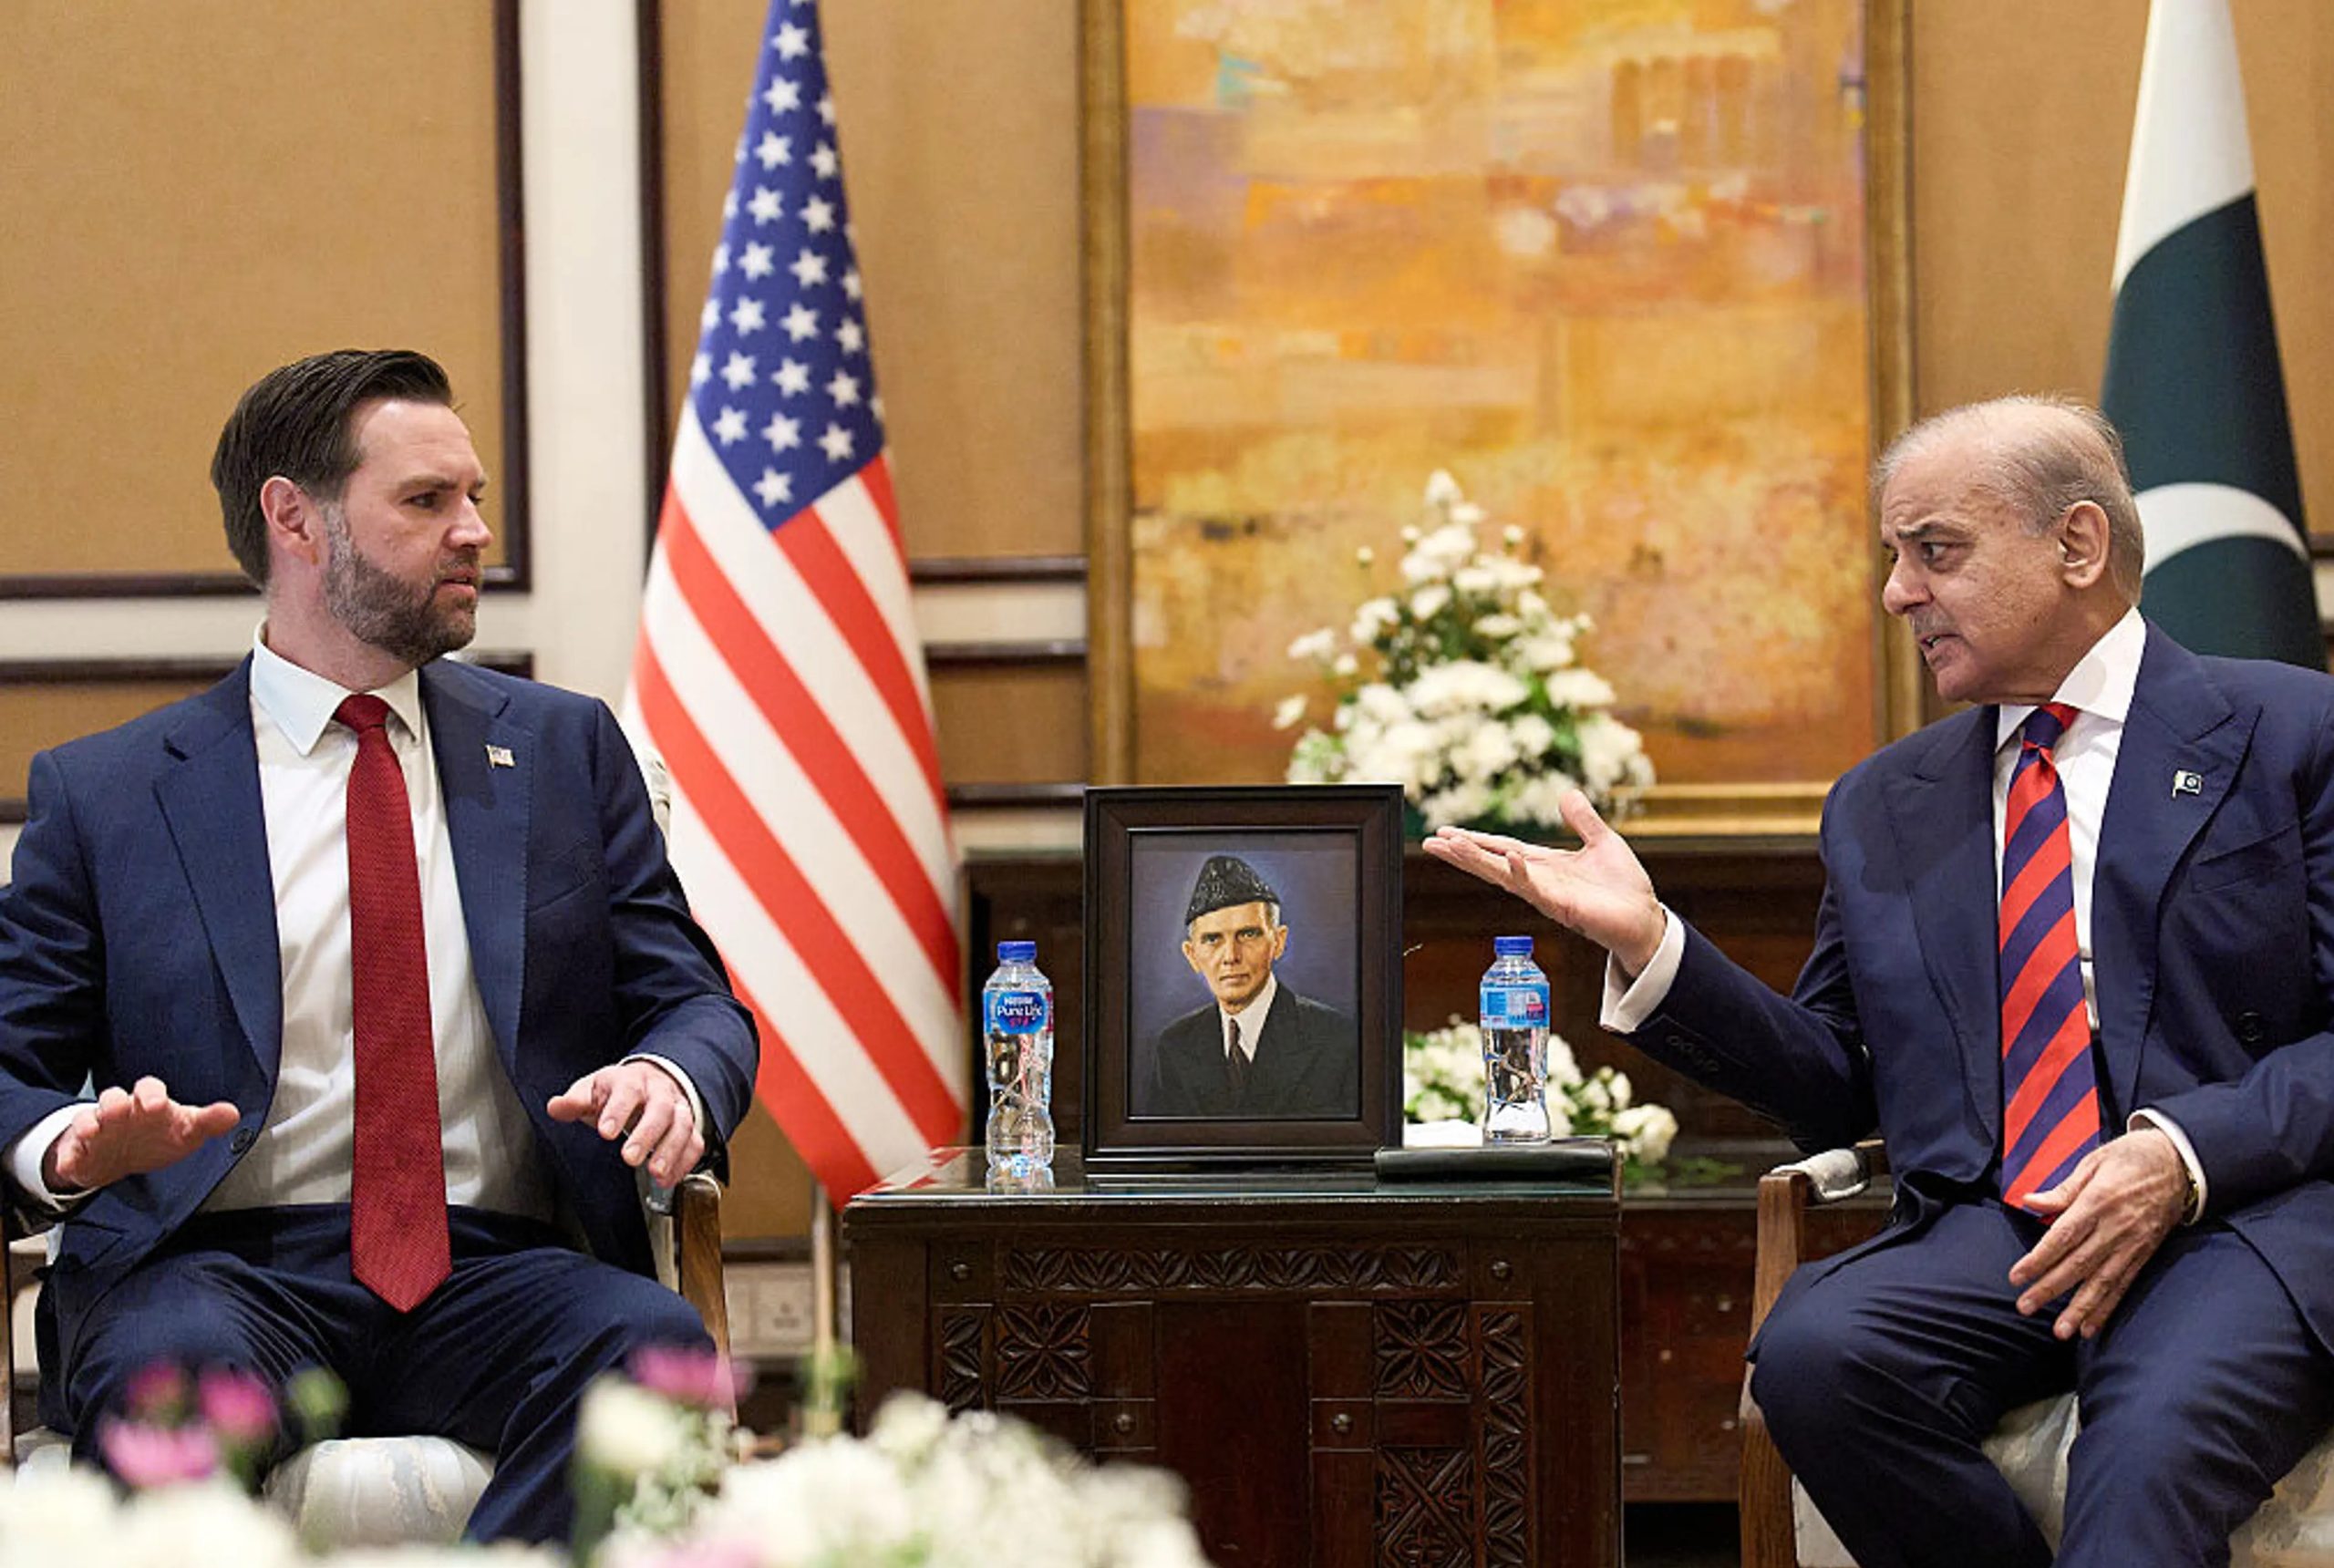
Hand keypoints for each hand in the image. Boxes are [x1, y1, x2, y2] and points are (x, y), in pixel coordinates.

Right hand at [43, 1077, 239, 1193]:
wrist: (125, 1156)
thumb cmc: (158, 1135)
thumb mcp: (186, 1130)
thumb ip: (208, 1122)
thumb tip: (232, 1113)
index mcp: (148, 1102)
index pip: (149, 1088)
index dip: (152, 1093)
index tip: (157, 1104)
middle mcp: (120, 1111)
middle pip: (113, 1098)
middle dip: (115, 1103)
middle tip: (120, 1110)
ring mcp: (97, 1129)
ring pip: (87, 1119)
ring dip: (88, 1124)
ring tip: (92, 1131)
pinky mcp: (79, 1151)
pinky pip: (68, 1152)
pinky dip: (67, 1158)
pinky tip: (70, 1164)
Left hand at [547, 1062, 701, 1184]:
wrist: (653, 1081)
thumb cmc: (619, 1091)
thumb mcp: (593, 1090)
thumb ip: (575, 1102)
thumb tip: (555, 1107)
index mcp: (632, 1081)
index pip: (627, 1091)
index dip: (617, 1111)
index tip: (605, 1132)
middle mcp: (659, 1093)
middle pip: (660, 1109)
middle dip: (647, 1134)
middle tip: (630, 1158)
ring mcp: (678, 1109)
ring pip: (682, 1126)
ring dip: (671, 1151)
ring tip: (656, 1173)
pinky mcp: (689, 1128)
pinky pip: (694, 1143)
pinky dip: (684, 1163)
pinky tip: (668, 1180)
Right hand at [1421, 790, 1666, 972]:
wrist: (1645, 918)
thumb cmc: (1624, 887)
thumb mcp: (1603, 842)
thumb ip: (1583, 820)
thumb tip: (1567, 793)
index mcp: (1545, 864)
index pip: (1501, 848)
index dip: (1475, 840)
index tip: (1446, 833)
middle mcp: (1538, 880)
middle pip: (1491, 863)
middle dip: (1460, 853)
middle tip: (1429, 842)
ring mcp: (1546, 894)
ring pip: (1503, 875)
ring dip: (1477, 861)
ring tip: (1451, 846)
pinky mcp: (1561, 905)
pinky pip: (1535, 888)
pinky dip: (1521, 872)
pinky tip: (1509, 857)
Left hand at [2006, 1128, 2187, 1338]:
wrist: (2180, 1163)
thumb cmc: (2131, 1157)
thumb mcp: (2094, 1161)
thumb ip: (2063, 1189)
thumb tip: (2030, 1201)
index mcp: (2099, 1201)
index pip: (2062, 1237)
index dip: (2039, 1259)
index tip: (2017, 1277)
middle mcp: (2116, 1227)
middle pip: (2078, 1264)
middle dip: (2050, 1289)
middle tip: (2025, 1307)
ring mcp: (2132, 1244)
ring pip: (2102, 1282)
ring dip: (2079, 1309)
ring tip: (2060, 1331)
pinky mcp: (2144, 1254)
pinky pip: (2123, 1285)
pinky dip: (2107, 1308)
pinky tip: (2092, 1327)